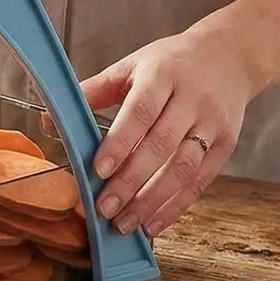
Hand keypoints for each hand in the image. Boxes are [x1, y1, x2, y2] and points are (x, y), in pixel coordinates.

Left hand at [80, 31, 258, 237]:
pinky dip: (177, 206)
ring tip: (125, 224)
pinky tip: (153, 223)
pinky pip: (201, 181)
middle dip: (131, 181)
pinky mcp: (227, 144)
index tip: (98, 170)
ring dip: (153, 201)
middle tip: (104, 208)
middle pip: (161, 145)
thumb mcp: (132, 66)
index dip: (120, 142)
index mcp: (163, 74)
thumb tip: (50, 118)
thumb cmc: (170, 64)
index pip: (141, 111)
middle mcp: (192, 98)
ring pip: (184, 168)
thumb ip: (93, 92)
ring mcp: (213, 123)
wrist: (229, 56)